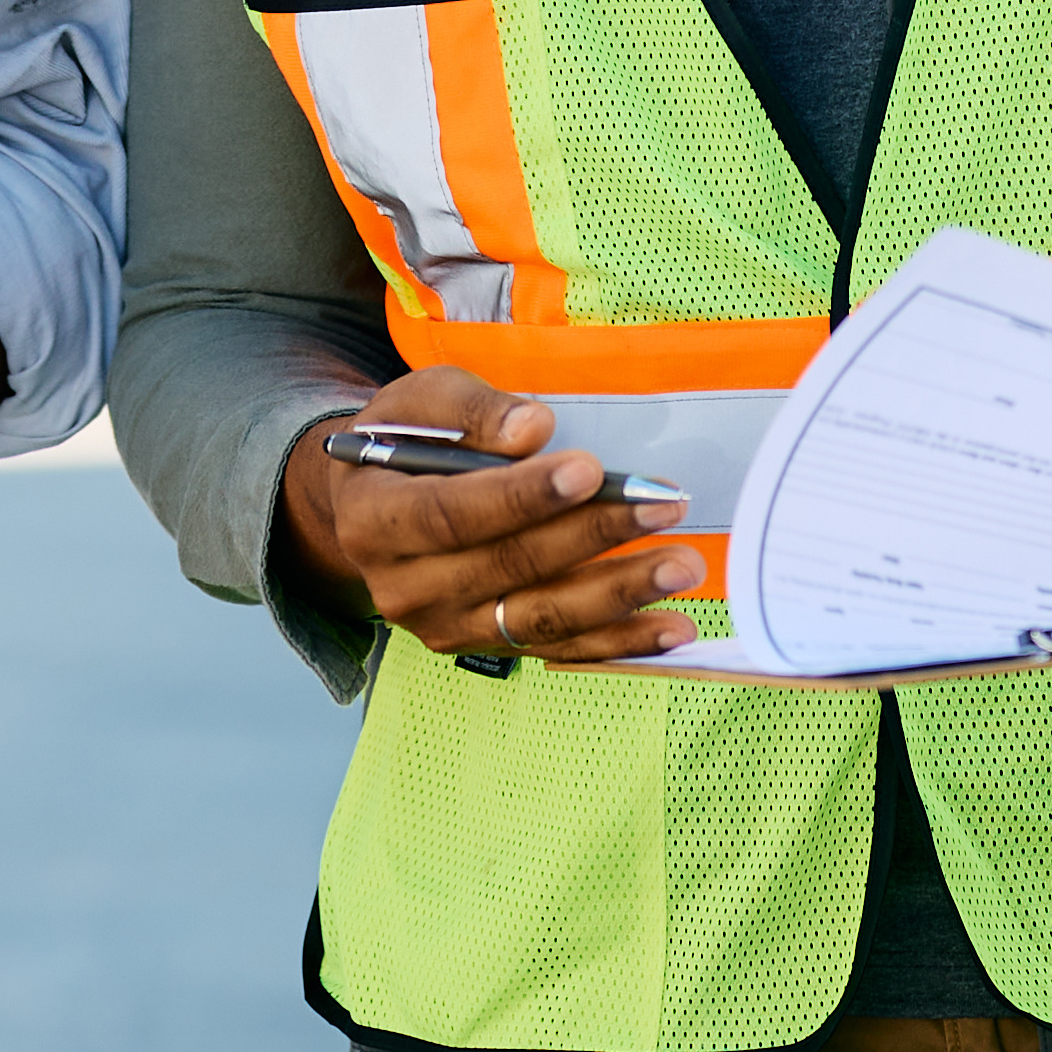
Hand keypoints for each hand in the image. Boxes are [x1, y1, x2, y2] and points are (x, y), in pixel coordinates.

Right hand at [273, 376, 700, 663]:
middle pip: (508, 567)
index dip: (521, 496)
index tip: (589, 469)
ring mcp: (446, 626)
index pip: (451, 514)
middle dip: (593, 536)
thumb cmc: (403, 441)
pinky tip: (672, 628)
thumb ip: (473, 411)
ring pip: (540, 617)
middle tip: (663, 506)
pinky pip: (558, 649)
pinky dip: (619, 642)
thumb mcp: (419, 402)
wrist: (368, 508)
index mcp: (375, 520)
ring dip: (619, 595)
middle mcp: (404, 588)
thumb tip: (534, 428)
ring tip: (683, 566)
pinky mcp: (485, 646)